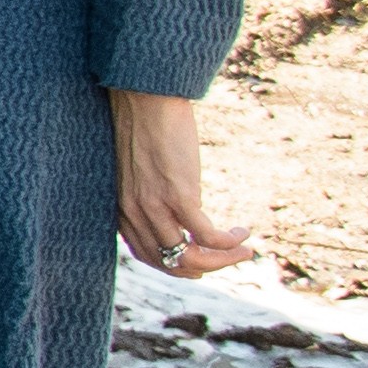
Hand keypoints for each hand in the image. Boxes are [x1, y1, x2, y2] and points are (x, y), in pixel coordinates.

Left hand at [111, 88, 252, 277]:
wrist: (144, 98)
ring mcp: (155, 207)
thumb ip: (149, 191)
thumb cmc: (143, 127)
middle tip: (229, 258)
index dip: (179, 264)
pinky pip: (207, 236)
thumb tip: (179, 204)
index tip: (203, 259)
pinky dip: (228, 242)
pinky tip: (242, 232)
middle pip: (170, 264)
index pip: (149, 256)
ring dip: (223, 260)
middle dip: (204, 269)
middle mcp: (135, 214)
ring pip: (190, 257)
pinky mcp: (178, 195)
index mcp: (123, 210)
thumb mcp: (138, 169)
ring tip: (244, 250)